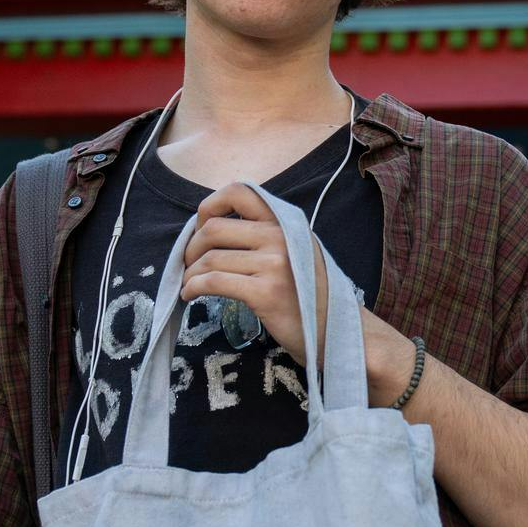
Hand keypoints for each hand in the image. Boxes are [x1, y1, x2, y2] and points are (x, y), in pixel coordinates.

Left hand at [181, 184, 329, 365]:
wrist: (339, 334)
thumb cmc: (312, 298)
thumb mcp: (298, 254)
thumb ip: (267, 237)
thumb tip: (211, 231)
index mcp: (287, 223)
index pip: (241, 192)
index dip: (210, 205)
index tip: (201, 228)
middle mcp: (281, 237)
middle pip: (214, 229)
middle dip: (191, 248)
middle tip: (189, 265)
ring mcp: (275, 264)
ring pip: (210, 259)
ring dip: (191, 274)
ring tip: (190, 285)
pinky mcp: (265, 293)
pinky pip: (214, 282)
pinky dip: (194, 288)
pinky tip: (191, 296)